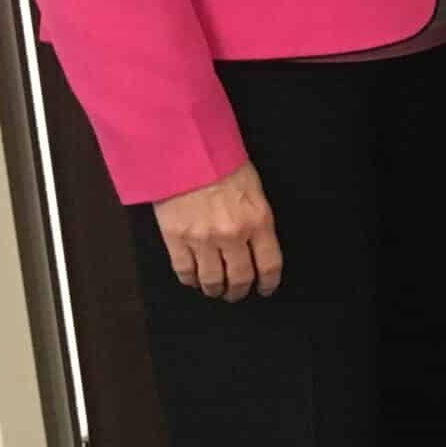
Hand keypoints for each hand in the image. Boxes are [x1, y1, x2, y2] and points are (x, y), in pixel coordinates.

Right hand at [153, 162, 282, 300]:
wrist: (185, 152)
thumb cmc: (222, 165)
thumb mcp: (254, 190)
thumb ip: (257, 220)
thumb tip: (258, 245)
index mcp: (258, 220)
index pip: (269, 264)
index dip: (268, 282)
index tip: (265, 289)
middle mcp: (232, 235)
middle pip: (240, 278)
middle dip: (239, 291)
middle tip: (237, 293)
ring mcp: (202, 239)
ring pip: (212, 280)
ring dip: (215, 290)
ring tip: (216, 290)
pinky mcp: (176, 239)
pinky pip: (184, 271)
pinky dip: (191, 280)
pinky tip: (194, 280)